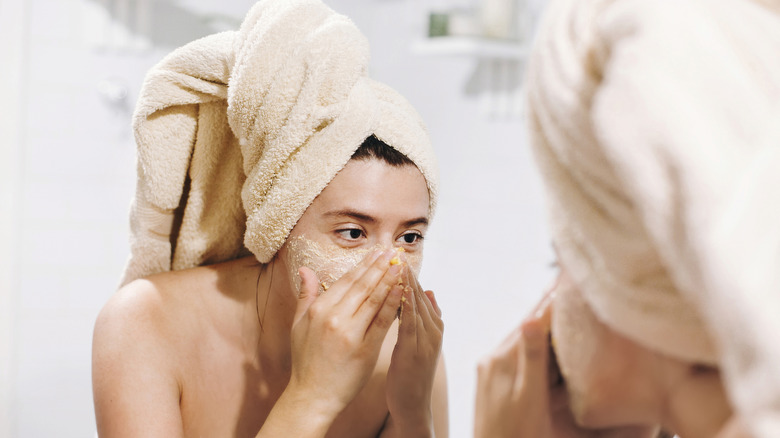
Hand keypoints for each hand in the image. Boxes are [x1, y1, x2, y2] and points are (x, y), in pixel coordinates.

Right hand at [284, 248, 404, 420]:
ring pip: (374, 300)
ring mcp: (350, 333)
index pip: (347, 281)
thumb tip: (306, 269)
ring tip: (402, 266)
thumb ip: (305, 295)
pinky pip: (383, 322)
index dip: (364, 265)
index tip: (378, 252)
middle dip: (380, 266)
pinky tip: (403, 291)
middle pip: (363, 286)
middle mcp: (334, 318)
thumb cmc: (306, 361)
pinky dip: (393, 304)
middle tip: (394, 252)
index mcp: (319, 309)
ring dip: (390, 280)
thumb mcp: (298, 325)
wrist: (312, 396)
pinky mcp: (365, 349)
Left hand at [384, 262, 443, 436]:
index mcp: (434, 325)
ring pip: (415, 305)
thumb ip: (423, 317)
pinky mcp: (414, 351)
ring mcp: (426, 340)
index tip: (397, 256)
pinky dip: (404, 306)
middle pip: (419, 295)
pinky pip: (409, 323)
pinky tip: (396, 292)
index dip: (409, 274)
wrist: (413, 403)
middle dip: (407, 274)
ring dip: (406, 284)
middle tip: (395, 252)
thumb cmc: (411, 372)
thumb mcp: (419, 340)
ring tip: (397, 265)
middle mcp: (433, 329)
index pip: (420, 293)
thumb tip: (429, 291)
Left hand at [474, 289, 658, 437]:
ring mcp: (490, 370)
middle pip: (526, 326)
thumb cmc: (517, 437)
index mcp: (502, 360)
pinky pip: (517, 354)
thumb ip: (532, 360)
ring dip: (540, 322)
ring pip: (521, 339)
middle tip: (565, 281)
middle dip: (547, 306)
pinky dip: (534, 342)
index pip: (532, 322)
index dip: (551, 301)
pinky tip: (544, 338)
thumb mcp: (529, 400)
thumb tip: (530, 319)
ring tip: (558, 300)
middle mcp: (493, 359)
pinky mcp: (491, 381)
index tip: (566, 277)